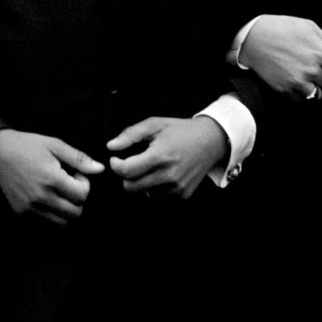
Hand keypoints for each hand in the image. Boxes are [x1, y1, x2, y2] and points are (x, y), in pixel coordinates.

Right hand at [0, 130, 103, 225]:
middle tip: (69, 184)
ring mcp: (30, 208)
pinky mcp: (22, 213)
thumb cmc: (28, 146)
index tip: (76, 175)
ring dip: (67, 209)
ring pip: (62, 222)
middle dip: (78, 199)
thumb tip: (100, 169)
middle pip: (75, 213)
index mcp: (51, 179)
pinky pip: (46, 221)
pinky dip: (53, 212)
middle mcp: (41, 197)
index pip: (82, 196)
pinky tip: (47, 195)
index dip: (85, 185)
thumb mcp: (55, 145)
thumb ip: (79, 159)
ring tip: (59, 191)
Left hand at [107, 117, 226, 199]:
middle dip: (125, 176)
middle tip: (131, 164)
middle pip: (131, 187)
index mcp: (160, 156)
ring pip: (143, 194)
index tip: (116, 159)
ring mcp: (177, 188)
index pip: (127, 171)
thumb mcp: (155, 124)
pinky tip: (162, 173)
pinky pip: (158, 196)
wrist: (210, 141)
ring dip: (140, 182)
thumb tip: (110, 146)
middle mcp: (169, 175)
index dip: (115, 165)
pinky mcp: (182, 195)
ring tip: (150, 167)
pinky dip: (154, 187)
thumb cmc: (180, 130)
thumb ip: (130, 134)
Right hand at [237, 15, 321, 99]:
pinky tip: (291, 79)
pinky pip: (300, 100)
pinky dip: (298, 93)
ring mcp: (297, 81)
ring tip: (300, 72)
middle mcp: (310, 69)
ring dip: (312, 86)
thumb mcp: (309, 27)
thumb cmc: (281, 28)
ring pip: (316, 93)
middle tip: (308, 63)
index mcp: (320, 52)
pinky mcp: (284, 89)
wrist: (251, 38)